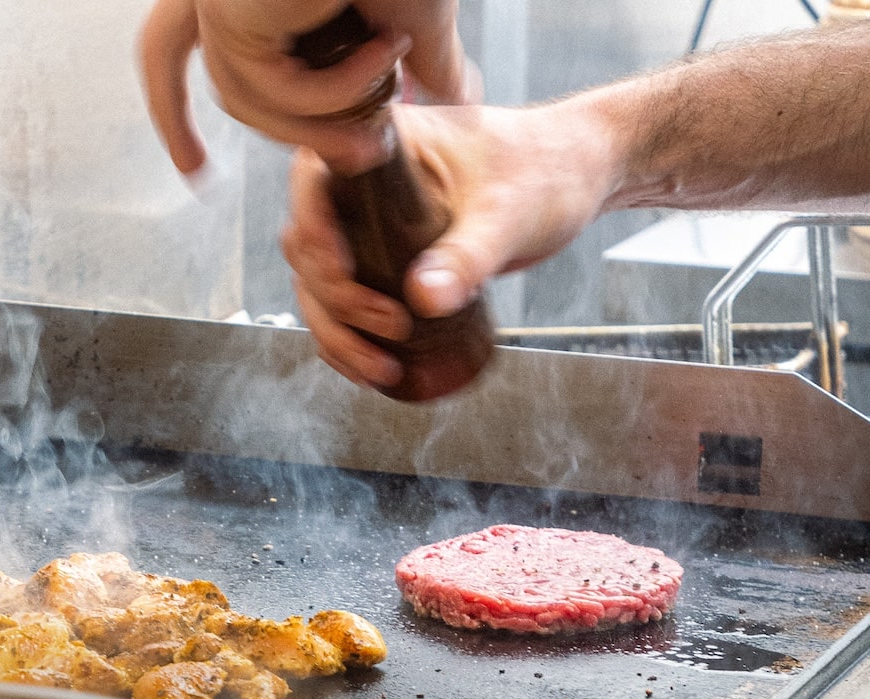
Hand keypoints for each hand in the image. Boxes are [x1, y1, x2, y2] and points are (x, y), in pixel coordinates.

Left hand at [137, 0, 478, 175]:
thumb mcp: (418, 15)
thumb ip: (427, 61)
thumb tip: (454, 98)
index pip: (187, 58)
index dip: (181, 115)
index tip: (190, 167)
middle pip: (232, 92)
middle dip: (293, 137)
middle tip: (352, 160)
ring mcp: (228, 3)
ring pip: (254, 102)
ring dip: (323, 128)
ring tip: (378, 131)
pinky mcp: (237, 12)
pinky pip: (276, 89)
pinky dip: (336, 91)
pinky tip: (383, 62)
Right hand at [281, 101, 617, 388]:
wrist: (576, 175)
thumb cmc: (548, 168)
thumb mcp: (509, 211)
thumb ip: (469, 254)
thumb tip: (424, 299)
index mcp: (379, 144)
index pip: (313, 180)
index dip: (312, 229)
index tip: (343, 273)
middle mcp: (360, 182)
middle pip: (307, 244)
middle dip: (335, 297)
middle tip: (391, 326)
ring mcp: (367, 222)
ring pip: (318, 281)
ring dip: (337, 330)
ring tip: (381, 367)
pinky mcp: (383, 258)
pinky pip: (344, 301)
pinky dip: (349, 337)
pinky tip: (372, 368)